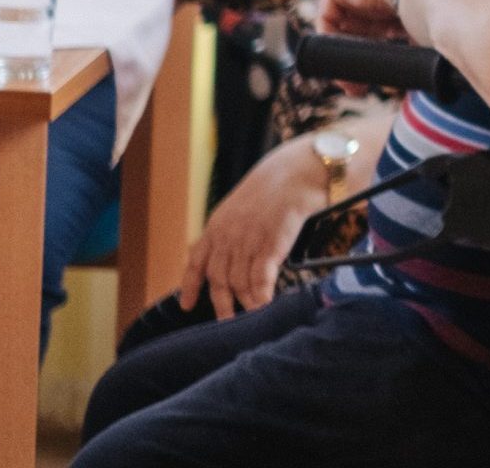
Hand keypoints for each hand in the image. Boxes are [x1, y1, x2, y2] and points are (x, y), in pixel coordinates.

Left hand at [176, 138, 321, 315]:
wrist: (302, 169)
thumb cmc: (281, 183)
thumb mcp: (246, 202)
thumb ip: (236, 224)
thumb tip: (238, 248)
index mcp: (218, 223)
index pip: (196, 261)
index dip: (191, 286)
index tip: (187, 305)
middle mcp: (228, 234)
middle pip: (218, 278)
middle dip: (221, 303)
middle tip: (228, 319)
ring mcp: (248, 240)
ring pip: (239, 282)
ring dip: (246, 301)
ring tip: (254, 311)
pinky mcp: (270, 245)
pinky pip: (260, 279)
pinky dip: (261, 296)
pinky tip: (265, 304)